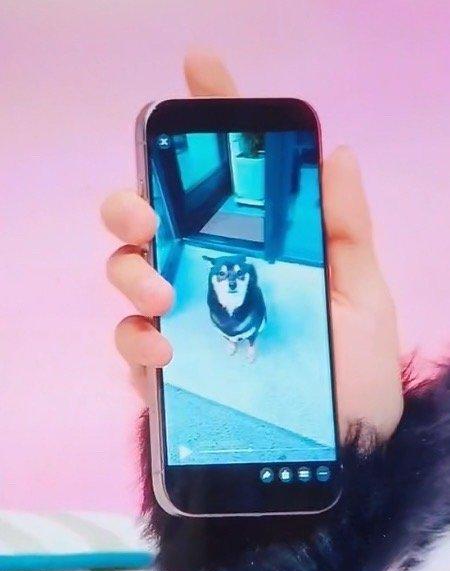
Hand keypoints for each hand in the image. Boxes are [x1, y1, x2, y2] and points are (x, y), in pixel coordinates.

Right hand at [101, 50, 402, 443]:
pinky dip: (136, 335)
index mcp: (256, 251)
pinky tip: (163, 343)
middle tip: (150, 210)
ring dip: (129, 266)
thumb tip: (337, 155)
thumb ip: (345, 231)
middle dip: (135, 197)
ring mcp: (183, 319)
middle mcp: (211, 276)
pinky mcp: (165, 369)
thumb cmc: (353, 382)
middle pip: (150, 217)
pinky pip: (130, 339)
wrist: (334, 461)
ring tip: (162, 288)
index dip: (211, 117)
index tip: (202, 69)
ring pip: (125, 270)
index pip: (227, 177)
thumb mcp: (363, 300)